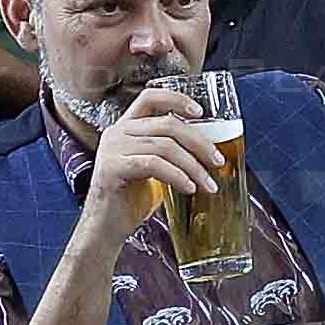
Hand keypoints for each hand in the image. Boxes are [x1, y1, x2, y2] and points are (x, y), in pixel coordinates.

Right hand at [79, 90, 234, 232]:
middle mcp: (117, 132)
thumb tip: (208, 149)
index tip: (200, 112)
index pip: (150, 97)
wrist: (107, 227)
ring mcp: (112, 148)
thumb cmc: (132, 199)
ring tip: (207, 184)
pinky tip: (188, 188)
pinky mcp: (112, 168)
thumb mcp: (155, 168)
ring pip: (165, 146)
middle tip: (217, 161)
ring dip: (193, 166)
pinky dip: (177, 176)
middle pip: (167, 124)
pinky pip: (154, 164)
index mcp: (127, 127)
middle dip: (199, 143)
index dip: (176, 99)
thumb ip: (171, 151)